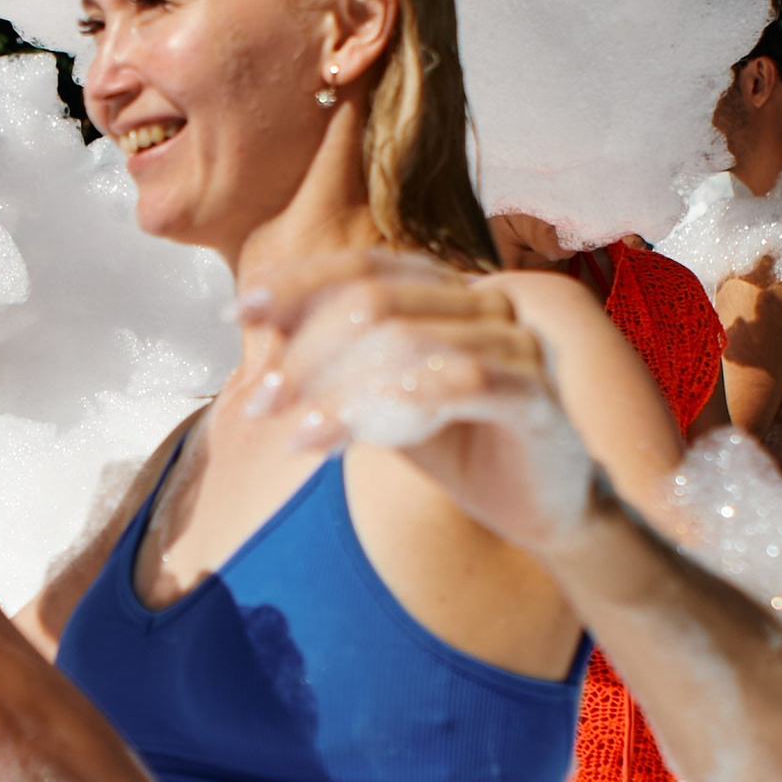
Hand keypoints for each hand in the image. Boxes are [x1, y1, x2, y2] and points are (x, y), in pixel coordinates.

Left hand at [244, 250, 595, 549]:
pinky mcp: (538, 396)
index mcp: (450, 293)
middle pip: (377, 302)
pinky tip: (344, 436)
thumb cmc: (463, 449)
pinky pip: (462, 380)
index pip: (366, 266)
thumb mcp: (385, 402)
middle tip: (260, 404)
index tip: (238, 310)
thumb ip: (341, 366)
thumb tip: (265, 329)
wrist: (543, 514)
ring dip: (336, 390)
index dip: (300, 281)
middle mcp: (487, 303)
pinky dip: (396, 403)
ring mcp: (519, 344)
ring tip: (294, 434)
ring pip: (409, 342)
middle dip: (306, 351)